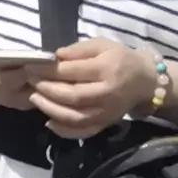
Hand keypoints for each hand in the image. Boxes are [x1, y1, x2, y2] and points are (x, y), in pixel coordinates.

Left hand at [31, 39, 157, 136]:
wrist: (147, 81)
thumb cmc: (121, 58)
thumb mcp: (102, 45)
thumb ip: (77, 50)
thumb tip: (54, 56)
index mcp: (106, 69)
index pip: (71, 71)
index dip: (48, 70)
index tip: (31, 66)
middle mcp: (106, 93)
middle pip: (72, 96)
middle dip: (46, 89)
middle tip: (30, 81)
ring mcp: (107, 112)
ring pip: (75, 117)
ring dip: (50, 109)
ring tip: (34, 98)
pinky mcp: (106, 124)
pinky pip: (84, 132)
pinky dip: (64, 130)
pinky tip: (49, 122)